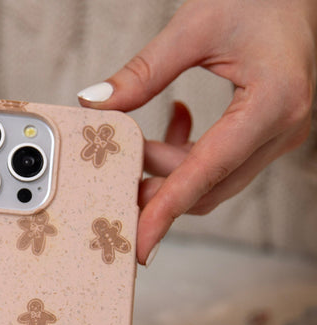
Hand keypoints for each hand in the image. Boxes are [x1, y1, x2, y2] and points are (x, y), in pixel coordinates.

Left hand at [78, 0, 316, 263]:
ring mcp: (278, 136)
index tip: (139, 245)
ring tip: (142, 136)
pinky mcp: (267, 134)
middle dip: (156, 183)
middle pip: (206, 186)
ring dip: (168, 168)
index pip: (206, 173)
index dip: (166, 211)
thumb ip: (143, 73)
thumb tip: (95, 105)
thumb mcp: (194, 25)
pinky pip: (220, 165)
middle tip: (117, 162)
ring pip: (211, 181)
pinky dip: (187, 156)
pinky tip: (174, 119)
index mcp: (273, 104)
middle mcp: (283, 130)